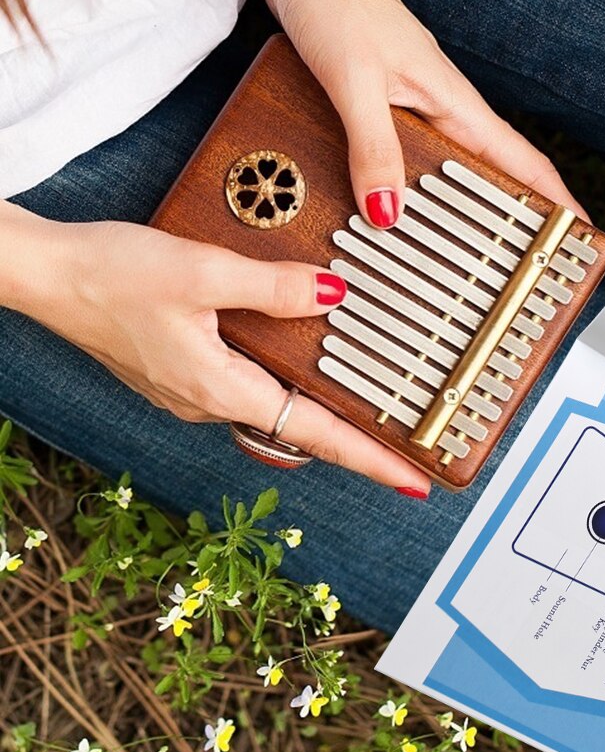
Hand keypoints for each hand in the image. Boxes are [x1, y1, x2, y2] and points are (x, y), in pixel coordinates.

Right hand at [20, 216, 431, 494]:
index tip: (414, 480)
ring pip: (272, 403)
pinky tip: (300, 362)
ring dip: (319, 407)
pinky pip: (246, 383)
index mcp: (220, 388)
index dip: (371, 459)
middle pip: (300, 427)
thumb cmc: (110, 276)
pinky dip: (283, 381)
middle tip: (407, 445)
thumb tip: (333, 295)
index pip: (315, 435)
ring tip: (369, 406)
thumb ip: (275, 286)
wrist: (44, 275)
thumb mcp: (203, 271)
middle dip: (356, 439)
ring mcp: (192, 390)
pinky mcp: (180, 371)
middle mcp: (208, 401)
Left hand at [264, 0, 587, 226]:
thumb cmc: (336, 1)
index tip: (580, 235)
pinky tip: (393, 205)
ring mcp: (416, 106)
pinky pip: (413, 157)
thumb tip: (389, 211)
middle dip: (517, 217)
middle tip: (523, 264)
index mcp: (454, 102)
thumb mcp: (355, 83)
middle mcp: (443, 107)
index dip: (556, 200)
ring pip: (451, 168)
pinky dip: (414, 187)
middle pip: (494, 172)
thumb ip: (373, 147)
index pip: (523, 159)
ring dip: (462, 207)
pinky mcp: (385, 104)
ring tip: (463, 253)